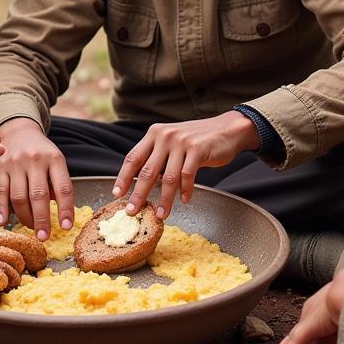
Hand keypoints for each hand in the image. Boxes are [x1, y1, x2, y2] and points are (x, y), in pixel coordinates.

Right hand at [0, 117, 73, 240]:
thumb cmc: (41, 152)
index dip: (65, 209)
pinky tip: (2, 222)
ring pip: (19, 196)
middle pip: (38, 195)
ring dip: (25, 217)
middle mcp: (35, 160)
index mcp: (54, 159)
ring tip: (31, 229)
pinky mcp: (0, 168)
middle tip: (44, 237)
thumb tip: (58, 212)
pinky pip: (0, 192)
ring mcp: (16, 163)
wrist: (19, 131)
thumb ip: (57, 184)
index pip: (63, 187)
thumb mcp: (56, 161)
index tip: (66, 227)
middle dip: (42, 219)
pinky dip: (1, 209)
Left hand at [112, 112, 259, 218]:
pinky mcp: (197, 150)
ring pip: (168, 178)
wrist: (226, 129)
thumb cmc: (197, 140)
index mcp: (154, 134)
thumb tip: (142, 184)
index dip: (123, 177)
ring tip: (161, 214)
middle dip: (138, 194)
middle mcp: (165, 136)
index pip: (133, 157)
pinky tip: (185, 200)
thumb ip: (158, 156)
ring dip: (164, 199)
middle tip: (132, 211)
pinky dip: (185, 191)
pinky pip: (187, 176)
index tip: (116, 194)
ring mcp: (181, 142)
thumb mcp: (172, 141)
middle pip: (147, 171)